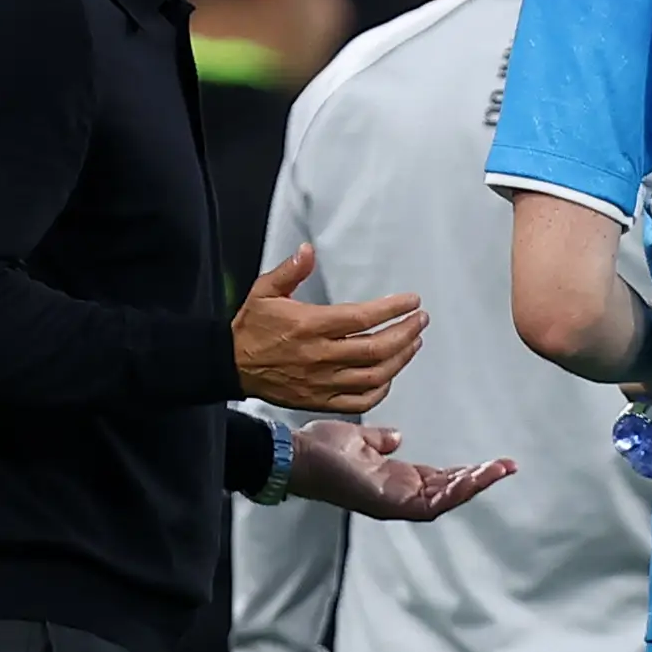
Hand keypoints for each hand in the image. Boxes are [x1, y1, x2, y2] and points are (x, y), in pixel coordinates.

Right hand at [234, 248, 423, 413]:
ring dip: (401, 359)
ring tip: (414, 342)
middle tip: (421, 320)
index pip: (363, 318)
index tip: (412, 301)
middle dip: (406, 333)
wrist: (231, 365)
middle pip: (377, 348)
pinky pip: (360, 401)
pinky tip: (390, 374)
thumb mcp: (264, 291)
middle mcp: (320, 356)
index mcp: (310, 326)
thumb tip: (308, 250)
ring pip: (374, 375)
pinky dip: (381, 389)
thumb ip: (290, 271)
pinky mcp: (321, 400)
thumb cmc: (251, 327)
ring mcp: (323, 382)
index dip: (393, 309)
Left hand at [287, 421, 515, 521]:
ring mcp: (396, 503)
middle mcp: (398, 496)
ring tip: (502, 470)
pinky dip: (458, 491)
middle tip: (507, 466)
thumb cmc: (319, 450)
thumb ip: (379, 440)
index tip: (489, 462)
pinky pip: (433, 502)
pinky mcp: (392, 505)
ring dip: (475, 485)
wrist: (297, 455)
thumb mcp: (358, 439)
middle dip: (479, 479)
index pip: (437, 480)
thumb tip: (396, 437)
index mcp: (393, 481)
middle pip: (448, 492)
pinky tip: (478, 476)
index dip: (464, 472)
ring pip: (446, 499)